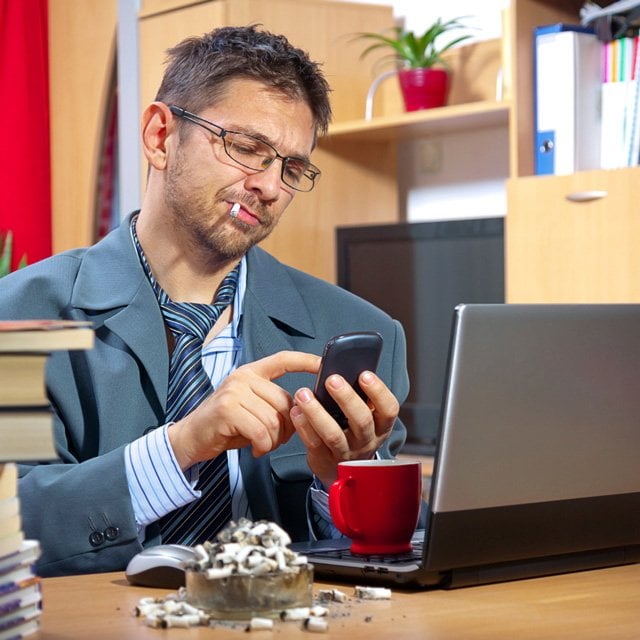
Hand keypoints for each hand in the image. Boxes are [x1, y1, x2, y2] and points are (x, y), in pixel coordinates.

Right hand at [167, 351, 319, 469]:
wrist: (190, 438)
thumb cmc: (225, 426)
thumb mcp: (251, 408)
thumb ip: (273, 403)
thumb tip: (303, 409)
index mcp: (251, 372)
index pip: (283, 360)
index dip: (305, 361)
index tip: (323, 364)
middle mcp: (243, 377)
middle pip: (285, 401)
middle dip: (287, 427)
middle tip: (275, 440)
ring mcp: (234, 391)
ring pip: (275, 419)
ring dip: (274, 441)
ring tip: (263, 445)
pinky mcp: (228, 409)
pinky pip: (261, 432)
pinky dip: (263, 446)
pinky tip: (255, 449)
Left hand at [290, 370, 399, 487]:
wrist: (340, 467)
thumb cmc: (351, 429)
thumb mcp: (363, 415)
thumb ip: (358, 397)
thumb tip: (343, 370)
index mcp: (380, 426)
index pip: (389, 409)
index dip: (379, 392)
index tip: (364, 374)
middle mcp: (366, 440)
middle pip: (361, 420)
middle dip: (346, 398)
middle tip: (332, 379)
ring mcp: (346, 452)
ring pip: (333, 434)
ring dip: (316, 411)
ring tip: (303, 393)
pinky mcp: (324, 460)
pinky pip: (314, 443)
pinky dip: (304, 426)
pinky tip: (296, 411)